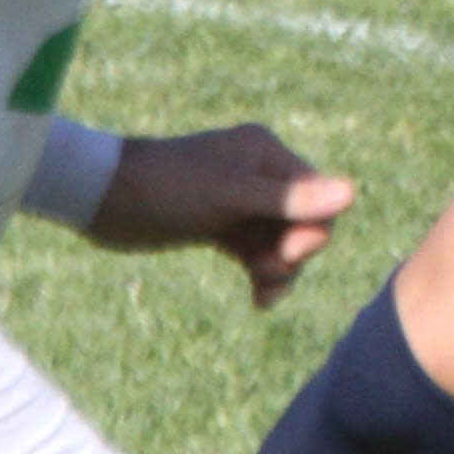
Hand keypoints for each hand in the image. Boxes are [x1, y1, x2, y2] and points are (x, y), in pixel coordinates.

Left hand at [84, 125, 357, 305]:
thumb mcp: (230, 197)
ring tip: (262, 291)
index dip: (311, 231)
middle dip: (292, 254)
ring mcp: (238, 201)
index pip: (318, 197)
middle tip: (267, 272)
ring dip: (277, 270)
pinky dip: (260, 274)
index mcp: (265, 154)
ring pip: (279, 242)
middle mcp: (257, 174)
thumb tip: (353, 192)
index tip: (288, 253)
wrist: (101, 199)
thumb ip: (290, 199)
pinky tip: (259, 299)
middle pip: (302, 223)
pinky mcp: (218, 226)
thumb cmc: (165, 188)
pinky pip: (255, 251)